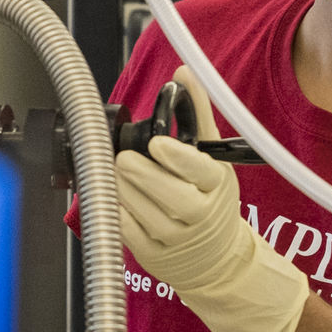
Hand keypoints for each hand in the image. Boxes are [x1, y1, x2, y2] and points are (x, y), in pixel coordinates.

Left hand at [113, 67, 309, 331]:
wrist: (216, 259)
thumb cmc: (211, 200)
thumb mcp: (214, 158)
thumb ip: (197, 113)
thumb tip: (183, 72)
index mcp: (216, 186)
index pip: (198, 170)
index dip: (175, 156)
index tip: (157, 144)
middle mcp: (199, 214)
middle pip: (161, 189)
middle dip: (136, 169)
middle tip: (125, 158)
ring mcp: (174, 238)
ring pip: (137, 206)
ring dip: (120, 186)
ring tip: (118, 174)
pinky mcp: (152, 255)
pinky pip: (124, 228)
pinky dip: (115, 208)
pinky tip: (116, 197)